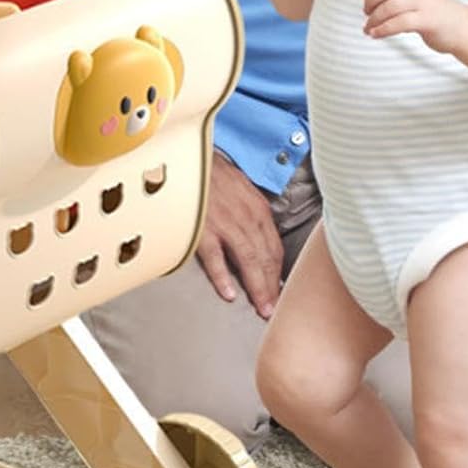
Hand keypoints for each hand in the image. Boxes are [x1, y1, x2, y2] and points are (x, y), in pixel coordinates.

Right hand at [195, 151, 284, 317]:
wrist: (187, 156)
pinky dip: (222, 276)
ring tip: (261, 308)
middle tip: (273, 311)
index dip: (278, 273)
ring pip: (248, 260)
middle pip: (266, 258)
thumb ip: (249, 214)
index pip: (274, 248)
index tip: (280, 293)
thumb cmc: (211, 173)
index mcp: (257, 209)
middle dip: (272, 287)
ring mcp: (225, 222)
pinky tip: (228, 293)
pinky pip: (215, 256)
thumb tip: (255, 238)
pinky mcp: (203, 226)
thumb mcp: (240, 189)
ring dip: (257, 287)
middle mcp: (247, 217)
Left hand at [361, 0, 464, 52]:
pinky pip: (399, 23)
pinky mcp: (428, 20)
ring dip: (374, 19)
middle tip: (366, 13)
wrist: (462, 28)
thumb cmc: (434, 12)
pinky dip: (383, 29)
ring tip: (368, 28)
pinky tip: (375, 34)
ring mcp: (426, 2)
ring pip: (390, 7)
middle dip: (371, 1)